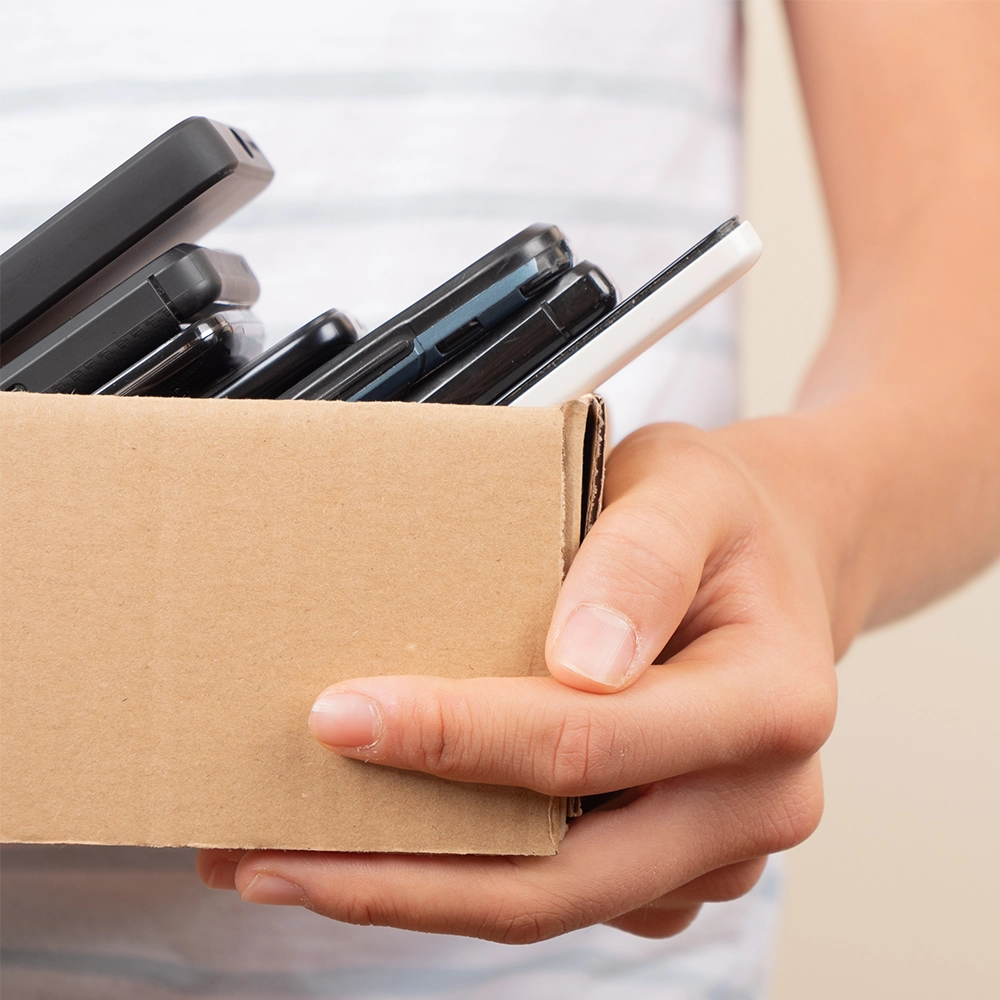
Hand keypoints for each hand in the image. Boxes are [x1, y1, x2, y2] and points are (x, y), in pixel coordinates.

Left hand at [198, 419, 837, 941]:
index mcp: (772, 703)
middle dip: (402, 874)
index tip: (339, 718)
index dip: (455, 741)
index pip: (590, 743)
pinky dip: (462, 879)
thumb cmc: (723, 519)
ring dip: (415, 891)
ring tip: (290, 858)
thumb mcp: (686, 488)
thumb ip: (640, 558)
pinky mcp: (666, 865)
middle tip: (268, 853)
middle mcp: (756, 799)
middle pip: (561, 877)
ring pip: (550, 901)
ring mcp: (712, 849)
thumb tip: (582, 661)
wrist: (773, 560)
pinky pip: (559, 890)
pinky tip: (380, 844)